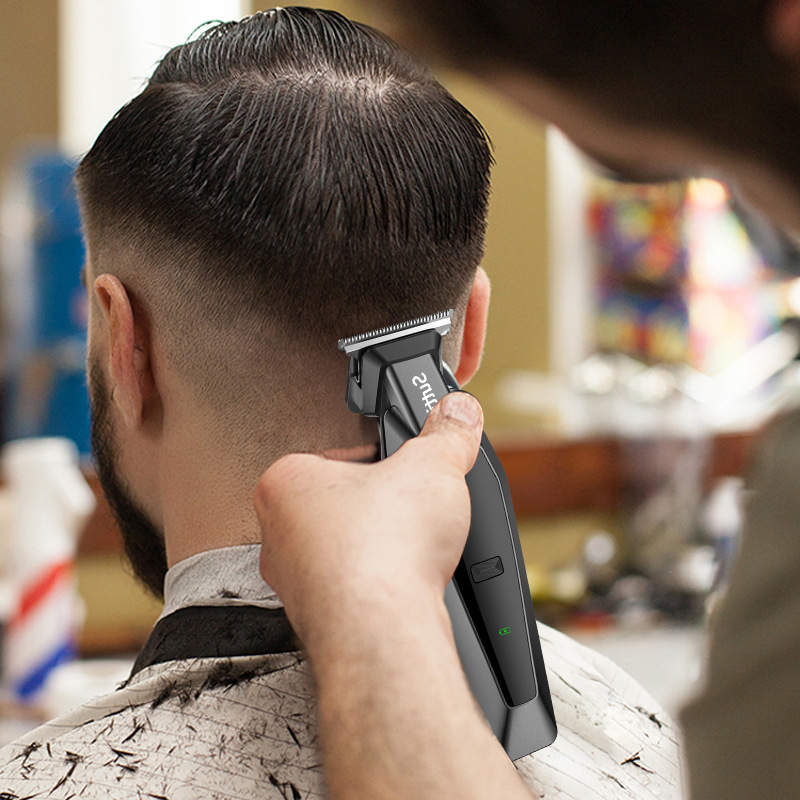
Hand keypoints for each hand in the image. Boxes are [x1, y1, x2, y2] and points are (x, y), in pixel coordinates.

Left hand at [253, 392, 482, 653]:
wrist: (382, 633)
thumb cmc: (382, 549)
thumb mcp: (432, 467)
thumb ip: (447, 433)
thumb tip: (458, 412)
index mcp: (286, 483)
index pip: (338, 456)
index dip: (381, 460)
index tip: (406, 468)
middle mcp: (277, 534)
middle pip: (340, 504)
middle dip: (379, 505)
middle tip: (410, 507)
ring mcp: (293, 582)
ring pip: (343, 550)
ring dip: (378, 548)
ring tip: (411, 547)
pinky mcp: (316, 620)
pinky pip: (351, 590)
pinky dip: (377, 586)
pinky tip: (403, 584)